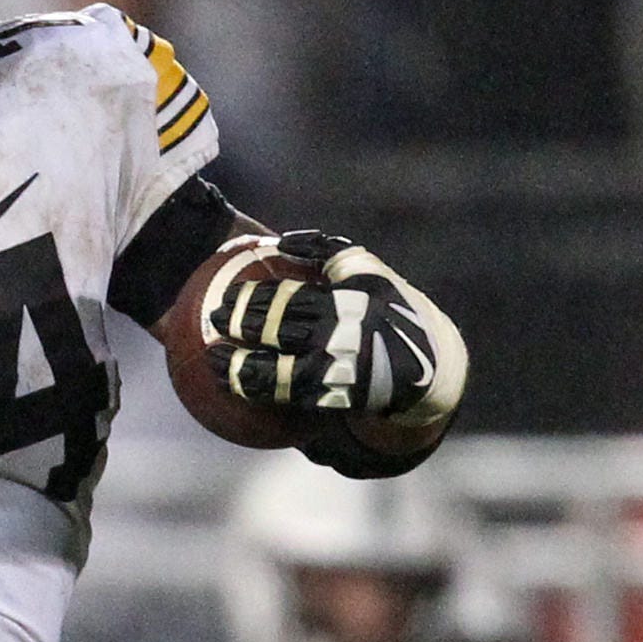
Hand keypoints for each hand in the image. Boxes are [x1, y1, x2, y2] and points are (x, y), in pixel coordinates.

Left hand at [200, 231, 467, 433]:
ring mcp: (340, 372)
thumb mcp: (369, 272)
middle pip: (279, 332)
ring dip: (239, 370)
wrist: (429, 364)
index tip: (225, 296)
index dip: (253, 299)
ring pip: (278, 375)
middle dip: (240, 326)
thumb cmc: (388, 308)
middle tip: (214, 321)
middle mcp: (343, 337)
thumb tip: (281, 240)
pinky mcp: (339, 401)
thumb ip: (327, 253)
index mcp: (349, 301)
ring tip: (212, 363)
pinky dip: (259, 393)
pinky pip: (289, 400)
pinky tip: (237, 387)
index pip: (290, 299)